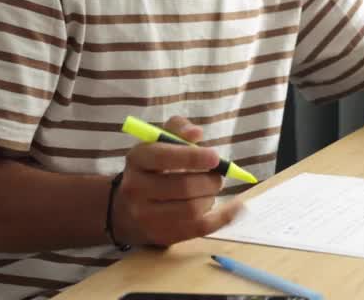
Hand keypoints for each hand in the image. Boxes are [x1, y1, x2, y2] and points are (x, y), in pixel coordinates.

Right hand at [112, 116, 243, 246]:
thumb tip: (196, 134)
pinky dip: (222, 218)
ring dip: (211, 197)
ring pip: (192, 209)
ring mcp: (146, 216)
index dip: (192, 157)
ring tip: (211, 189)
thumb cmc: (154, 167)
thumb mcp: (159, 141)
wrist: (128, 208)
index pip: (163, 157)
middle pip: (182, 186)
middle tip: (218, 175)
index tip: (215, 157)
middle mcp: (136, 189)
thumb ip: (178, 129)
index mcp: (137, 159)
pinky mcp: (161, 235)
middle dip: (209, 180)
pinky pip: (199, 229)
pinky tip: (235, 208)